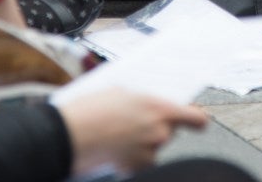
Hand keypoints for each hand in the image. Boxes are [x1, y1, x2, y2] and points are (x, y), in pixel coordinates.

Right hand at [59, 88, 207, 174]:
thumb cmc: (89, 110)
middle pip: (170, 130)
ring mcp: (148, 154)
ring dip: (142, 141)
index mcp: (159, 109)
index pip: (196, 118)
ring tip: (116, 132)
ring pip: (154, 146)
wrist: (65, 136)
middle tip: (135, 120)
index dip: (196, 117)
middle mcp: (159, 133)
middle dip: (157, 126)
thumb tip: (153, 104)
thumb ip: (144, 99)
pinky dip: (130, 155)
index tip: (195, 117)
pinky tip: (112, 146)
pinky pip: (140, 160)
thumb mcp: (120, 91)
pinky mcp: (134, 169)